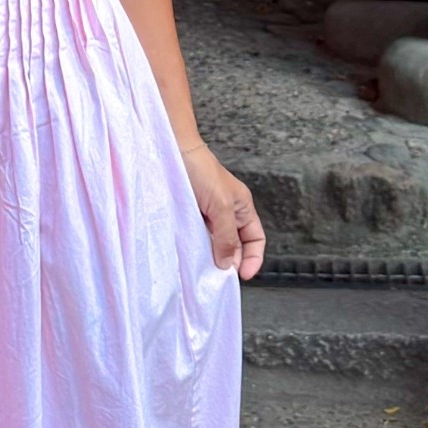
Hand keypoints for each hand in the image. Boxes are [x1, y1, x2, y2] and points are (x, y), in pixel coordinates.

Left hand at [181, 142, 265, 279]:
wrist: (172, 150)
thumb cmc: (200, 169)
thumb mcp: (221, 206)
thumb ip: (227, 236)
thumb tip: (227, 263)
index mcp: (242, 207)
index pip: (255, 239)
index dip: (253, 258)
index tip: (242, 275)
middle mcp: (227, 212)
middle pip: (235, 244)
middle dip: (230, 260)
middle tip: (219, 276)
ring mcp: (208, 213)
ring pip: (215, 242)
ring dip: (211, 256)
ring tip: (204, 268)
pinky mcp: (190, 214)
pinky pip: (198, 236)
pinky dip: (196, 247)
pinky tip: (191, 253)